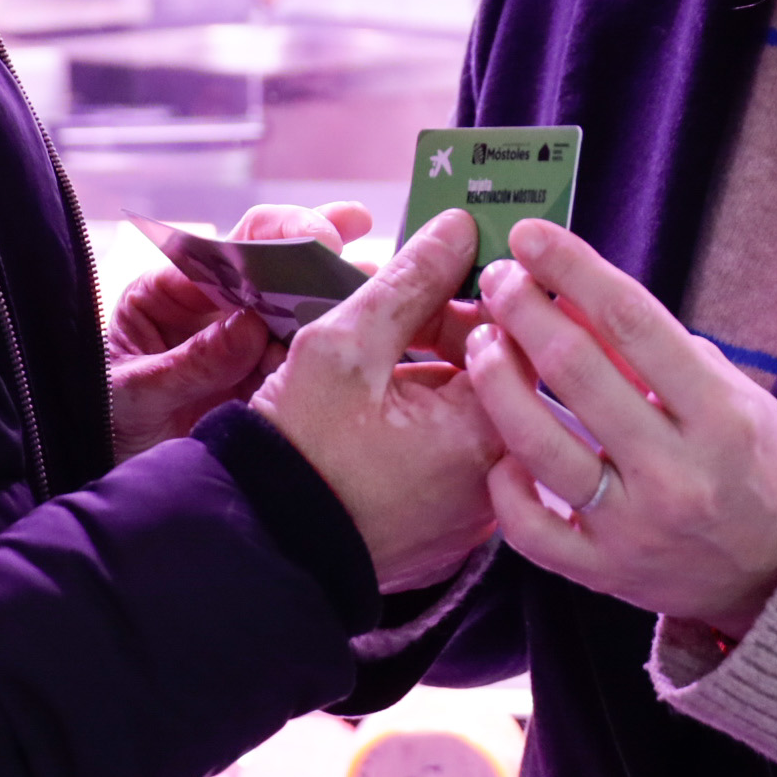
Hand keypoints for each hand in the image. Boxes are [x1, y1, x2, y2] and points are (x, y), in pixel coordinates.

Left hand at [104, 203, 411, 461]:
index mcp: (171, 295)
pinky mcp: (271, 385)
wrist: (128, 500)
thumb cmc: (108, 429)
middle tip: (361, 237)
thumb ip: (190, 363)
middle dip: (321, 244)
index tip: (319, 237)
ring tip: (382, 287)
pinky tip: (376, 338)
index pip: (227, 247)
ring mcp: (247, 347)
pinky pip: (308, 360)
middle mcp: (215, 312)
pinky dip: (341, 348)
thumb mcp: (135, 395)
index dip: (277, 233)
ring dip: (341, 294)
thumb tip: (249, 326)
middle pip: (274, 263)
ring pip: (300, 308)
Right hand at [253, 210, 500, 591]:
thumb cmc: (298, 451)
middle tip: (403, 304)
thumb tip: (459, 229)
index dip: (480, 290)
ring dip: (437, 377)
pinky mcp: (450, 531)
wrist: (260, 547)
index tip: (448, 263)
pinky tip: (379, 409)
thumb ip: (410, 282)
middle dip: (454, 331)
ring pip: (474, 417)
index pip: (515, 338)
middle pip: (499, 378)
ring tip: (377, 358)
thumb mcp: (344, 346)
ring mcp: (475, 513)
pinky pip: (456, 458)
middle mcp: (498, 481)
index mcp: (485, 435)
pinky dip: (428, 426)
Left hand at [463, 217, 776, 636]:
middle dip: (524, 310)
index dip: (573, 269)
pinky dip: (503, 482)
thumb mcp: (729, 392)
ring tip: (482, 342)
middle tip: (498, 278)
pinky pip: (529, 527)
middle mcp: (677, 472)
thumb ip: (656, 350)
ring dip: (497, 381)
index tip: (531, 235)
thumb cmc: (752, 460)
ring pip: (539, 445)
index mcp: (720, 415)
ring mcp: (636, 528)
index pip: (632, 321)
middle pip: (577, 371)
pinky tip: (498, 447)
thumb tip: (571, 296)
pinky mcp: (603, 572)